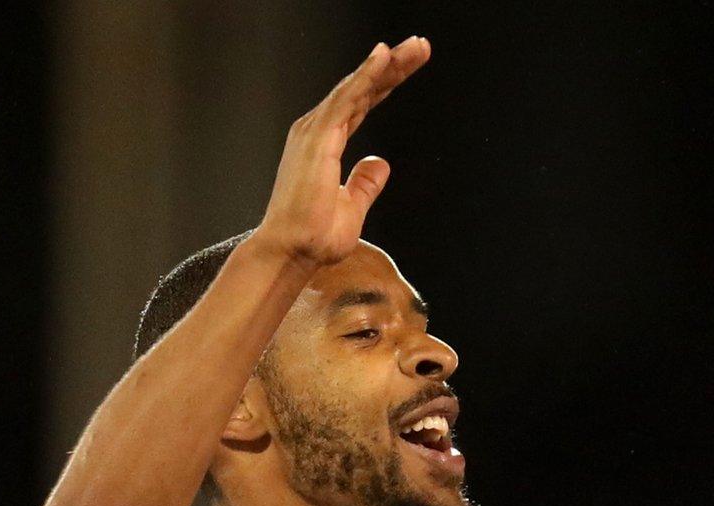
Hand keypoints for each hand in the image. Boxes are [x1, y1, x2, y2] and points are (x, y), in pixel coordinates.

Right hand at [253, 38, 430, 267]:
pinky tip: (384, 57)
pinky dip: (366, 75)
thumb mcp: (351, 207)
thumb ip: (364, 183)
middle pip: (362, 88)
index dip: (386, 82)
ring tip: (415, 47)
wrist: (292, 252)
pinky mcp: (319, 137)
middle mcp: (318, 130)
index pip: (362, 103)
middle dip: (393, 65)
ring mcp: (316, 131)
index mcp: (325, 142)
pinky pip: (346, 98)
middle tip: (421, 46)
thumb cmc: (313, 236)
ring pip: (357, 87)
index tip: (409, 64)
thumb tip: (380, 164)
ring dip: (387, 64)